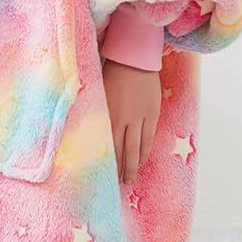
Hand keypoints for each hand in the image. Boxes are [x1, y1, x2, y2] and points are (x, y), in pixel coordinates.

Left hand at [102, 58, 160, 184]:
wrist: (135, 57)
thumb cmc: (111, 72)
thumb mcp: (98, 93)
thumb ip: (96, 113)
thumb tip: (89, 131)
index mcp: (107, 114)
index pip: (106, 145)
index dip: (105, 161)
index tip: (101, 175)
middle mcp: (123, 119)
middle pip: (121, 151)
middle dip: (119, 170)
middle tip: (118, 184)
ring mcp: (139, 117)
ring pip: (136, 147)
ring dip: (133, 165)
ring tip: (130, 178)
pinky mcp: (152, 113)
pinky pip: (148, 137)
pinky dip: (145, 151)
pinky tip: (141, 160)